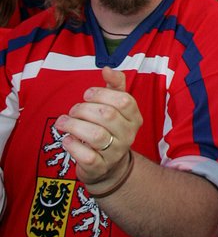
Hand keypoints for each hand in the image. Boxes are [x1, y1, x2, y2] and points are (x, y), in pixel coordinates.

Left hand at [56, 68, 141, 186]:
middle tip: (73, 110)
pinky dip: (73, 145)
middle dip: (84, 109)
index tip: (87, 95)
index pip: (124, 100)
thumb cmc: (109, 129)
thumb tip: (107, 69)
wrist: (109, 166)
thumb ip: (115, 85)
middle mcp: (128, 135)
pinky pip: (87, 155)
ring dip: (74, 125)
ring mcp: (115, 153)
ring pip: (95, 135)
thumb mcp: (115, 106)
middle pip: (107, 115)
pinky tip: (67, 139)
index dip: (101, 94)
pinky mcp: (100, 167)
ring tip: (63, 122)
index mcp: (134, 117)